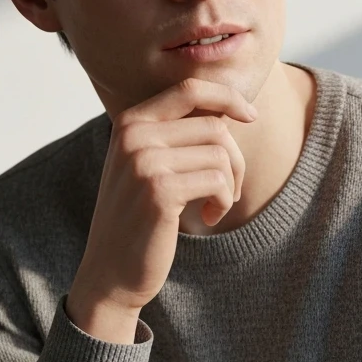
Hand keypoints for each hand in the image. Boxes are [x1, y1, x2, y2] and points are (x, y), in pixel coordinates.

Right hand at [67, 77, 256, 330]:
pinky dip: (223, 201)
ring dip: (230, 184)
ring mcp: (144, 161)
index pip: (189, 89)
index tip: (250, 115)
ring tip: (215, 205)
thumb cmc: (139, 217)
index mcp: (130, 121)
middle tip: (228, 190)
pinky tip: (208, 216)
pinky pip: (218, 180)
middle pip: (214, 126)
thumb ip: (177, 134)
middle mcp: (133, 134)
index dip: (227, 96)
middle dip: (235, 159)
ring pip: (221, 154)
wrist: (110, 272)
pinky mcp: (160, 190)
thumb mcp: (148, 165)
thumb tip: (230, 108)